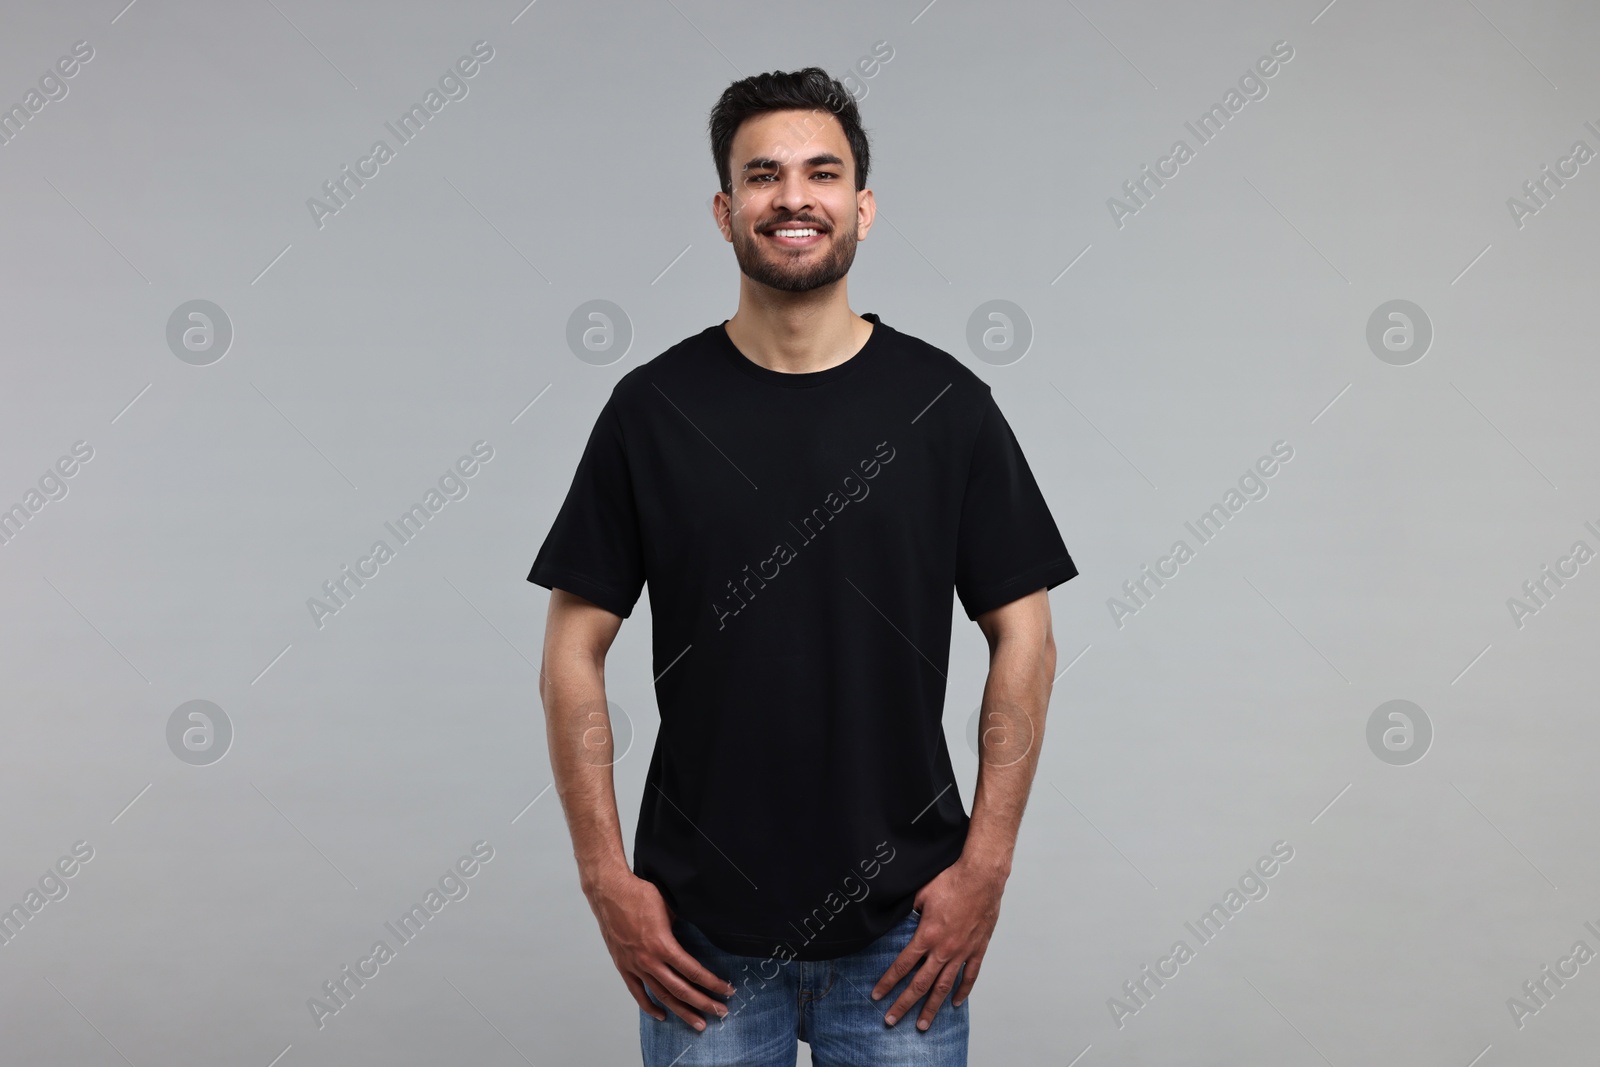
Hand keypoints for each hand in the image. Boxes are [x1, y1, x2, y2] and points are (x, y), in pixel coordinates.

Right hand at [585, 867, 734, 1030]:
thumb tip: (698, 934)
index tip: (727, 990)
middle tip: (721, 1013)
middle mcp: (649, 960)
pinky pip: (637, 992)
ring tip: (698, 1023)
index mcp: (663, 945)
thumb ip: (682, 927)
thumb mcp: (670, 907)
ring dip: (681, 1011)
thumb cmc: (640, 895)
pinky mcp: (623, 966)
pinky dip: (649, 1006)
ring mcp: (635, 966)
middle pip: (681, 989)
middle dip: (703, 1003)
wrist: (609, 892)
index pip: (693, 971)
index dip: (712, 983)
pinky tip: (661, 1015)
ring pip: (662, 995)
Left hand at [870, 855, 1006, 1029]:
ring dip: (931, 1007)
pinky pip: (969, 975)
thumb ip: (909, 911)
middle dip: (904, 1004)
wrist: (982, 877)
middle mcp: (944, 949)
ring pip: (944, 986)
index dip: (887, 982)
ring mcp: (962, 951)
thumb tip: (897, 916)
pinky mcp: (977, 948)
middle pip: (920, 984)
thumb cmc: (951, 881)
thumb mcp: (921, 894)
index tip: (877, 996)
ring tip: (922, 1024)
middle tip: (891, 1020)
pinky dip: (962, 991)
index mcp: (927, 935)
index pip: (902, 965)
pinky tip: (954, 1002)